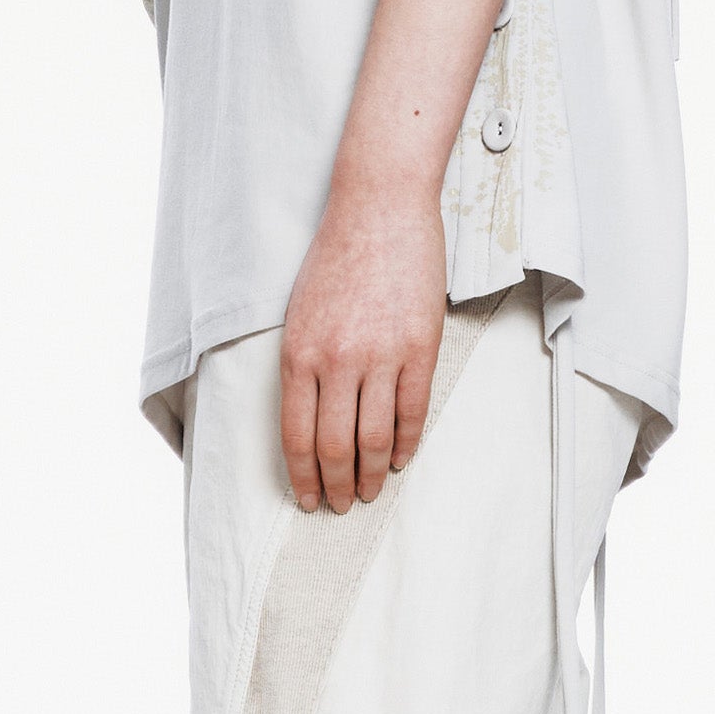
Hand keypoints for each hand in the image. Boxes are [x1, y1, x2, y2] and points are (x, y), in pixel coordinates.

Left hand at [280, 183, 445, 512]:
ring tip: (369, 490)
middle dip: (335, 485)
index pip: (296, 436)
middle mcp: (336, 361)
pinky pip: (411, 411)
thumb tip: (310, 419)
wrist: (379, 208)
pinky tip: (399, 459)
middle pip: (334, 447)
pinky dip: (404, 443)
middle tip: (340, 505)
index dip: (303, 476)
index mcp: (298, 354)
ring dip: (371, 474)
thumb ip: (302, 365)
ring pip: (374, 438)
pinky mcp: (418, 347)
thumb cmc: (336, 256)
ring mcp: (380, 355)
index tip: (307, 499)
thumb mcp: (298, 313)